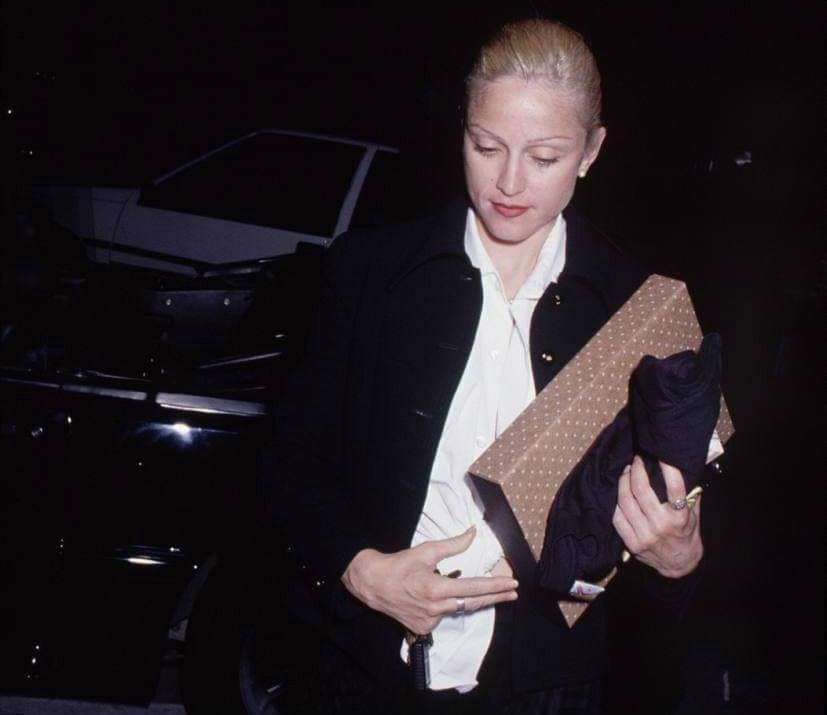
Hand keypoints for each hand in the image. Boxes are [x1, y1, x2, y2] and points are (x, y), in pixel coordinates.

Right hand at [341, 527, 518, 634]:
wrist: (372, 584)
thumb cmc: (399, 565)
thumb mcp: (426, 551)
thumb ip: (453, 544)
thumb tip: (472, 533)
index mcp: (436, 588)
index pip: (473, 587)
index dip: (495, 586)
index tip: (512, 584)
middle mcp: (435, 608)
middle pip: (473, 603)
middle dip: (496, 597)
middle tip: (513, 593)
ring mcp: (429, 621)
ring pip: (459, 609)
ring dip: (475, 600)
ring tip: (492, 593)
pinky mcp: (423, 628)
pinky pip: (444, 616)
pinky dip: (450, 605)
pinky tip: (447, 597)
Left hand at [612, 455, 702, 577]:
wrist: (679, 565)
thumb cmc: (686, 534)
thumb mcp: (694, 515)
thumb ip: (690, 494)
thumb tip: (686, 467)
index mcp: (679, 518)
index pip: (675, 488)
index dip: (668, 467)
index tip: (660, 454)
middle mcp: (661, 526)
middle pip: (641, 491)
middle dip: (636, 470)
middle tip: (636, 460)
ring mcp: (644, 535)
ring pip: (625, 501)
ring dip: (623, 481)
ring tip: (626, 472)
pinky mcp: (631, 543)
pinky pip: (616, 516)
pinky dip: (615, 501)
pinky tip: (618, 491)